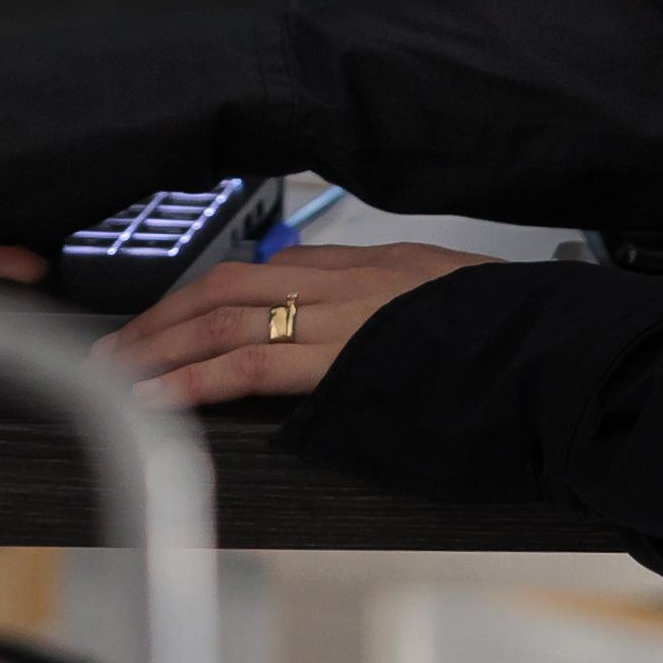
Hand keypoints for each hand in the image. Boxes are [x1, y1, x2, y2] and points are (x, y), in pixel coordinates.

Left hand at [101, 240, 474, 405]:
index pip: (262, 269)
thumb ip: (389, 302)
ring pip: (226, 317)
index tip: (166, 322)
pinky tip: (158, 396)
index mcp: (364, 265)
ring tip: (117, 374)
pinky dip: (196, 378)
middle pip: (227, 285)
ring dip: (162, 348)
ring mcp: (338, 317)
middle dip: (163, 317)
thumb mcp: (440, 296)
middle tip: (114, 348)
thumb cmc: (509, 330)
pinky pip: (251, 362)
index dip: (202, 296)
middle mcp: (341, 282)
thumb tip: (349, 328)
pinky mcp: (341, 361)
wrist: (549, 345)